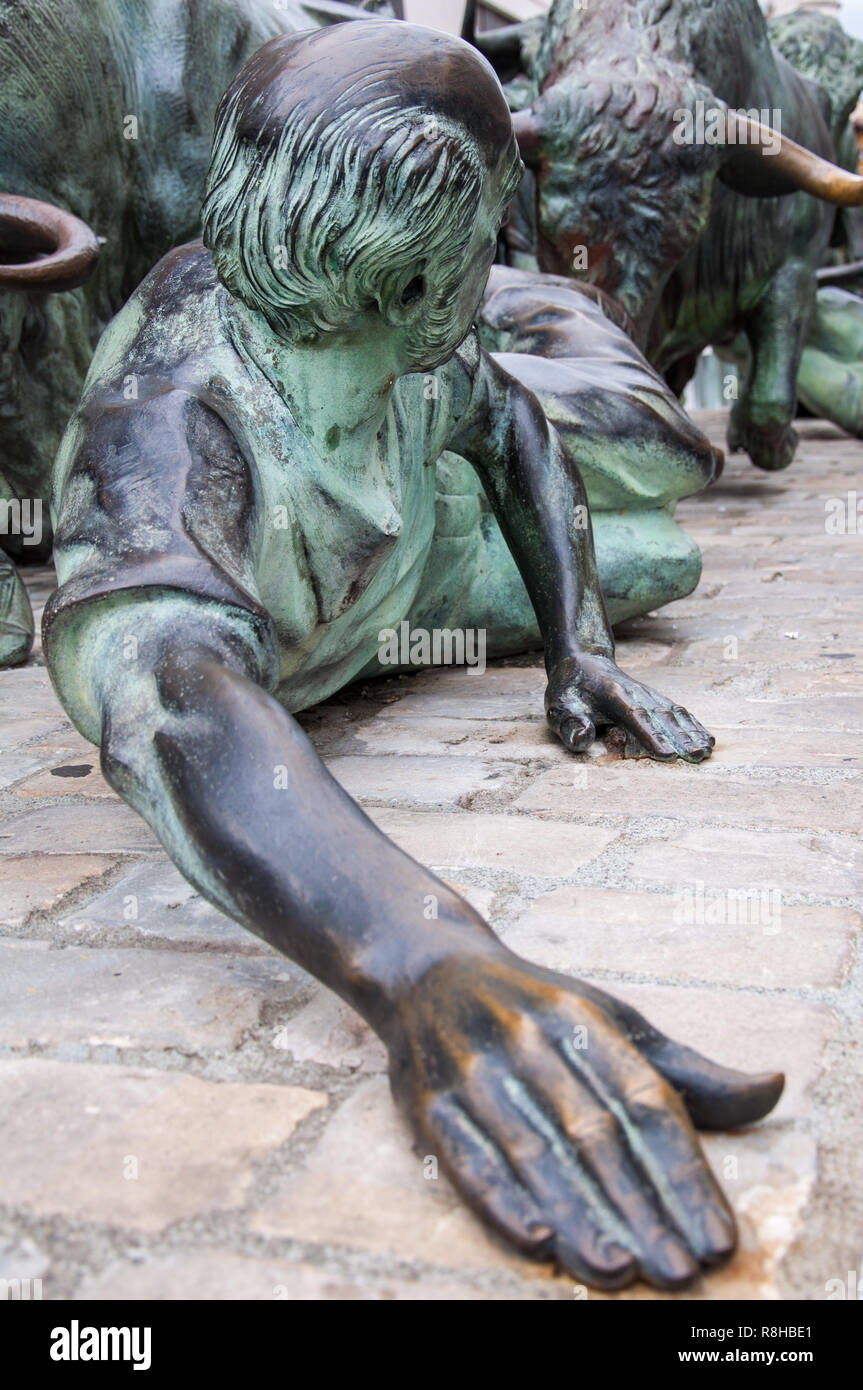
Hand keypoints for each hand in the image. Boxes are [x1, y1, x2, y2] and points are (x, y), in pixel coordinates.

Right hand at [385, 949, 782, 1289]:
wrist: (426, 972)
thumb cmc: (537, 1010)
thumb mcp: (610, 1021)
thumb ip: (687, 1070)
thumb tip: (771, 1090)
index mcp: (582, 1022)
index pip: (645, 1103)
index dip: (684, 1173)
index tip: (717, 1237)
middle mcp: (529, 1042)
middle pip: (594, 1135)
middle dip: (641, 1209)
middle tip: (679, 1272)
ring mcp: (476, 1072)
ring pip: (534, 1153)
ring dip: (578, 1215)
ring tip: (620, 1270)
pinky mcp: (430, 1105)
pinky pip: (468, 1158)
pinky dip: (500, 1201)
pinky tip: (536, 1241)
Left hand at [545, 652, 714, 760]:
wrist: (583, 662)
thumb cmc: (570, 691)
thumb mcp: (558, 706)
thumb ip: (569, 723)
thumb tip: (583, 738)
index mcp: (613, 696)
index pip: (635, 717)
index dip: (652, 735)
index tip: (668, 754)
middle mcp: (637, 693)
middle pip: (662, 716)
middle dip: (680, 737)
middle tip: (696, 757)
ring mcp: (649, 695)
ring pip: (675, 713)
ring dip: (692, 732)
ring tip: (707, 751)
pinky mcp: (655, 699)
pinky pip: (678, 712)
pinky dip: (694, 725)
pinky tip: (707, 740)